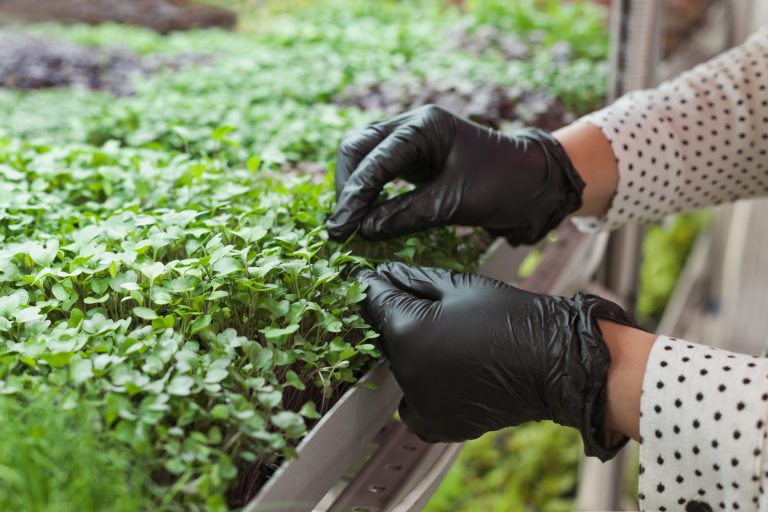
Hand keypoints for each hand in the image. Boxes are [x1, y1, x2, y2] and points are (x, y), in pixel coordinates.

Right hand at [327, 105, 584, 244]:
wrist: (536, 183)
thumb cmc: (503, 185)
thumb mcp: (454, 203)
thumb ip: (405, 214)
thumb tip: (362, 230)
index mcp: (424, 125)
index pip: (375, 159)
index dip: (354, 196)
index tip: (341, 229)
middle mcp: (413, 125)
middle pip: (358, 148)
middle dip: (347, 187)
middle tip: (341, 227)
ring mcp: (411, 139)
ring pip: (363, 157)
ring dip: (353, 189)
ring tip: (348, 224)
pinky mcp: (414, 158)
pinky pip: (379, 170)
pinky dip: (368, 191)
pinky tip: (364, 215)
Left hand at [359, 262, 640, 460]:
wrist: (554, 362)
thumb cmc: (511, 318)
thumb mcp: (457, 286)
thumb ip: (412, 280)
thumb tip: (382, 275)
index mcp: (407, 332)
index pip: (374, 302)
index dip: (377, 286)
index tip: (380, 279)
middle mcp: (406, 372)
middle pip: (386, 338)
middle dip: (400, 322)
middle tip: (434, 314)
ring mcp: (421, 403)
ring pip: (399, 371)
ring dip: (412, 357)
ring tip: (450, 345)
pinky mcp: (438, 425)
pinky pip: (414, 405)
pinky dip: (422, 391)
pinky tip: (450, 373)